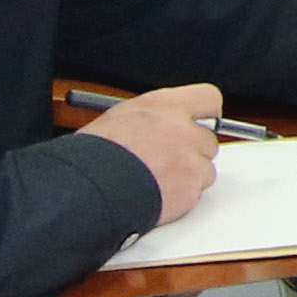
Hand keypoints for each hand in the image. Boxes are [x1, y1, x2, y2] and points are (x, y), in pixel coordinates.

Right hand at [78, 85, 221, 221]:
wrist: (87, 189)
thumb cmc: (93, 156)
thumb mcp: (120, 118)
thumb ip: (154, 118)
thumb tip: (167, 124)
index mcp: (163, 105)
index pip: (208, 98)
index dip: (205, 114)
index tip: (199, 123)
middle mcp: (181, 129)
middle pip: (209, 139)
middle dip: (194, 151)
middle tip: (170, 160)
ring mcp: (189, 160)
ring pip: (205, 169)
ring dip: (189, 176)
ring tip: (156, 180)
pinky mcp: (189, 189)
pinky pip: (196, 193)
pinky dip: (182, 197)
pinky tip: (157, 195)